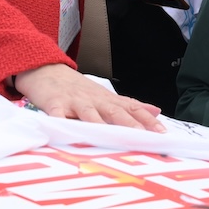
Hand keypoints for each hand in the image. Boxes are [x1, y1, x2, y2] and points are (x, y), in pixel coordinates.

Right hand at [13, 63, 163, 131]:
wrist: (46, 69)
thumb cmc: (77, 89)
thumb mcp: (106, 95)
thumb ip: (130, 106)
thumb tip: (157, 111)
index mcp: (107, 100)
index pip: (132, 108)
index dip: (147, 120)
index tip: (162, 133)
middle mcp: (94, 100)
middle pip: (115, 112)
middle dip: (130, 125)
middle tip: (144, 138)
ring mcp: (74, 102)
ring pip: (89, 114)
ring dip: (101, 126)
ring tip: (111, 139)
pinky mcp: (54, 104)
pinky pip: (58, 116)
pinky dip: (62, 124)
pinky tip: (67, 134)